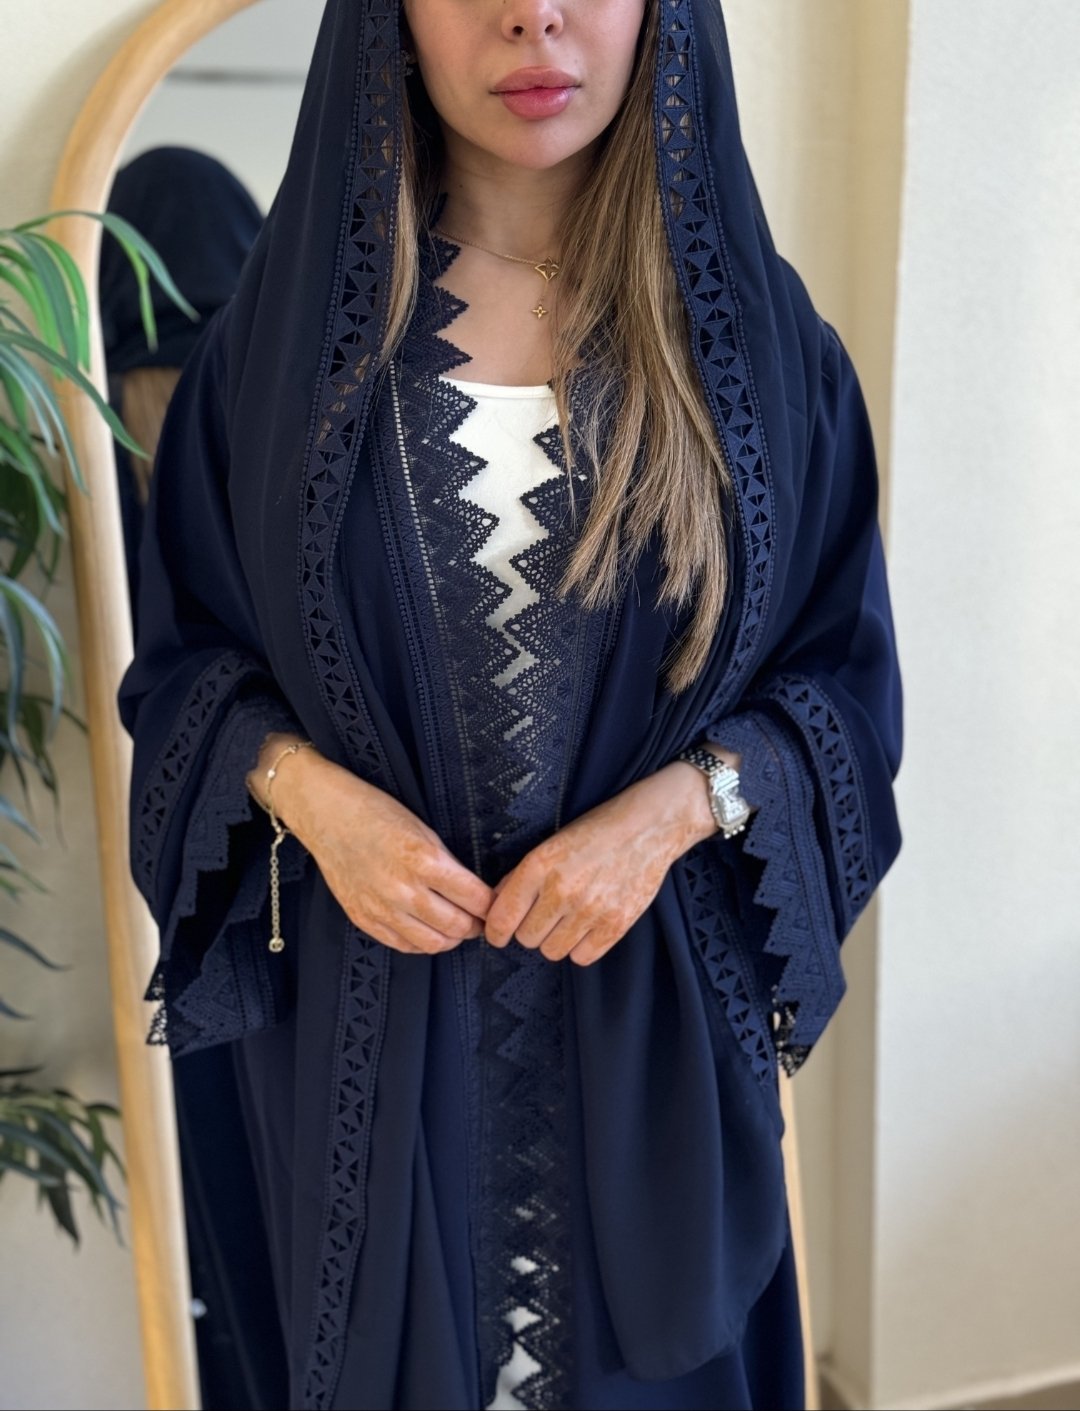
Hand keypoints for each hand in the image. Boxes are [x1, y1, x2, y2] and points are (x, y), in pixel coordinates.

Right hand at [250, 736, 493, 955]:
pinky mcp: (363, 919)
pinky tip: (428, 929)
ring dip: (452, 938)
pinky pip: (403, 946)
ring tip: (458, 927)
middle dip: (477, 925)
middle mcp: (403, 890)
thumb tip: (476, 892)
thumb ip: (448, 863)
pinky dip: (422, 942)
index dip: (493, 905)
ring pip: (433, 943)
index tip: (499, 904)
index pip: (476, 899)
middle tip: (482, 919)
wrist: (327, 816)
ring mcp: (381, 909)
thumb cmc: (377, 813)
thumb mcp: (424, 830)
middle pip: (458, 927)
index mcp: (424, 861)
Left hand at [483, 761, 720, 965]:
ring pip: (552, 951)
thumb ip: (521, 876)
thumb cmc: (595, 832)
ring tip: (568, 919)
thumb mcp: (550, 844)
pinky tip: (586, 926)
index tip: (498, 935)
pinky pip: (583, 957)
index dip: (495, 931)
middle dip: (530, 929)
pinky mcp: (617, 924)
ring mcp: (591, 910)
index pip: (502, 918)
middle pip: (526, 939)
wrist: (647, 827)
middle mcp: (562, 890)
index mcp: (540, 865)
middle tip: (545, 914)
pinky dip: (581, 947)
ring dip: (555, 940)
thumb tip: (497, 904)